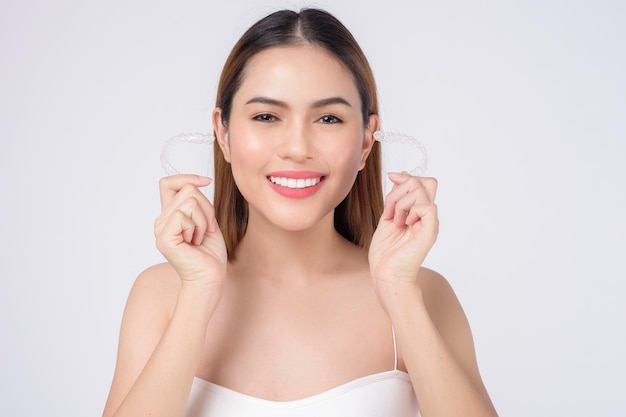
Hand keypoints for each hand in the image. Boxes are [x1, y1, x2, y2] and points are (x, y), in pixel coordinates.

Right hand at [154, 175, 226, 286]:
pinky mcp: (164, 238)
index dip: (187, 177)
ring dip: (204, 219)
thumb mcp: (207, 219)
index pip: (169, 183)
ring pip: (189, 201)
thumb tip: (199, 181)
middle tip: (206, 230)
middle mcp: (162, 220)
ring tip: (200, 237)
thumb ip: (198, 202)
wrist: (210, 276)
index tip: (206, 181)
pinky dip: (197, 227)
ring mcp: (160, 229)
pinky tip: (195, 242)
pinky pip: (184, 215)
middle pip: (187, 190)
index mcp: (170, 215)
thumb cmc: (210, 252)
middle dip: (206, 207)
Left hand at [369, 172, 438, 286]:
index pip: (423, 182)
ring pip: (421, 192)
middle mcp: (427, 216)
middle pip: (424, 182)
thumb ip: (396, 198)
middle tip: (389, 211)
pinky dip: (411, 211)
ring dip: (400, 203)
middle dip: (400, 189)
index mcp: (418, 212)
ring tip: (394, 221)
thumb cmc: (386, 252)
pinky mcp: (430, 231)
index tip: (391, 179)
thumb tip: (399, 175)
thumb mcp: (388, 216)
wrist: (386, 274)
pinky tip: (403, 224)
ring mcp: (430, 223)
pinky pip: (427, 206)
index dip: (407, 177)